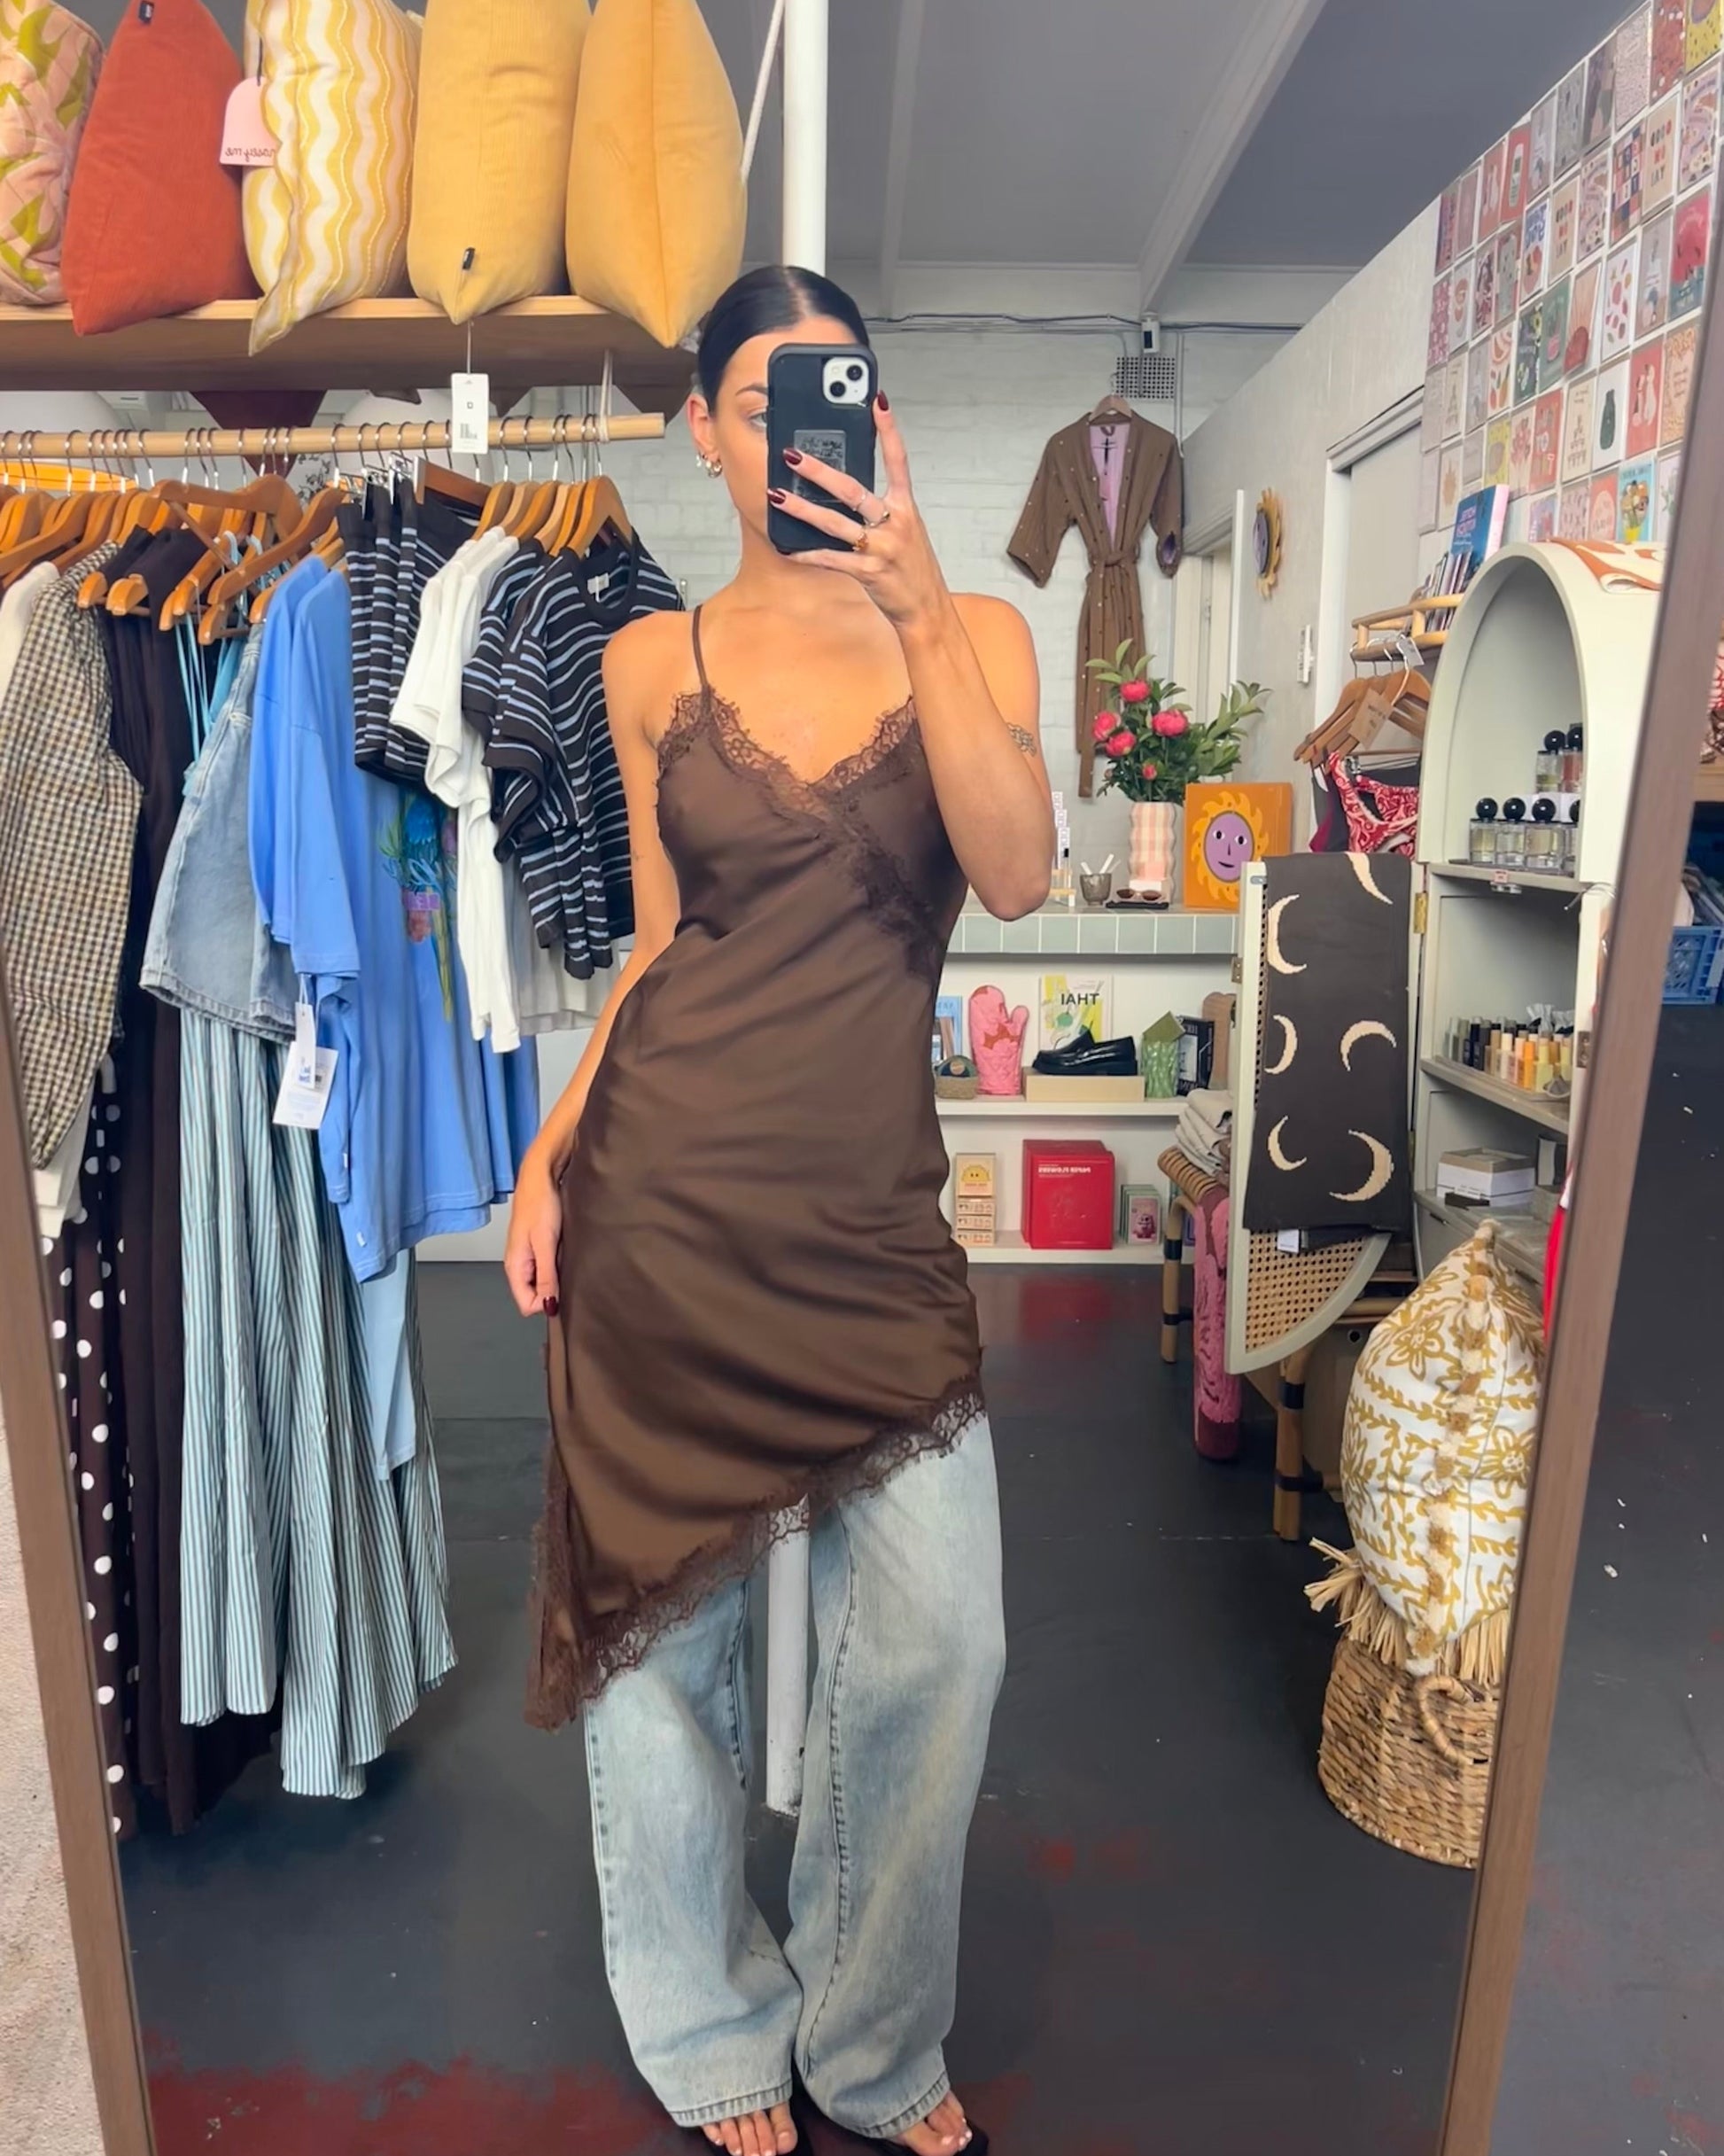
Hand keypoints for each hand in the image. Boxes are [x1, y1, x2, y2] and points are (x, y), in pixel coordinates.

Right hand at [504, 1153, 564, 1316]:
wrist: (541, 1176)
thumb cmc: (540, 1204)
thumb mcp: (545, 1243)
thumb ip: (546, 1276)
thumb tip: (548, 1306)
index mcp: (515, 1266)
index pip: (527, 1304)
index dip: (546, 1302)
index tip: (563, 1288)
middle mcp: (520, 1264)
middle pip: (535, 1295)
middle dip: (553, 1291)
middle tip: (568, 1271)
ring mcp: (529, 1256)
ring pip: (543, 1282)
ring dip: (558, 1277)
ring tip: (567, 1259)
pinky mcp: (539, 1247)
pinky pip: (548, 1268)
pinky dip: (559, 1265)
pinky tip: (567, 1253)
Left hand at [768, 396, 950, 633]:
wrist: (927, 610)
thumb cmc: (913, 570)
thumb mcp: (907, 533)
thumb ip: (882, 511)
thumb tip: (846, 492)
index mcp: (906, 509)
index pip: (898, 460)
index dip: (888, 430)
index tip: (876, 402)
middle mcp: (895, 523)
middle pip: (853, 490)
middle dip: (820, 472)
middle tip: (793, 455)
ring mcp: (881, 548)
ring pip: (835, 523)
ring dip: (802, 509)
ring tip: (777, 495)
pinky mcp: (869, 573)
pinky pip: (831, 559)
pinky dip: (807, 553)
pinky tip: (787, 547)